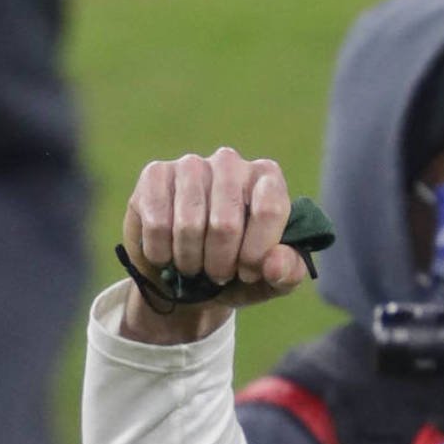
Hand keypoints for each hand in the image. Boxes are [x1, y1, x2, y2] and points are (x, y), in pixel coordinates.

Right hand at [119, 147, 308, 342]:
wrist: (188, 276)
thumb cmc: (238, 272)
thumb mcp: (271, 280)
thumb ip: (288, 273)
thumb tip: (274, 264)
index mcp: (268, 178)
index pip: (269, 210)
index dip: (256, 252)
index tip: (248, 272)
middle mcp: (230, 163)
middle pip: (226, 223)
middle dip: (220, 263)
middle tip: (219, 275)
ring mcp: (191, 165)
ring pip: (188, 225)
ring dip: (190, 261)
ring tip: (195, 267)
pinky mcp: (155, 175)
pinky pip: (157, 223)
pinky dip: (162, 253)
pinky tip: (167, 256)